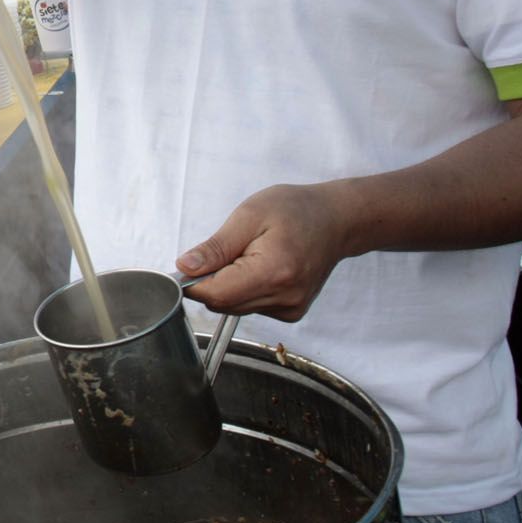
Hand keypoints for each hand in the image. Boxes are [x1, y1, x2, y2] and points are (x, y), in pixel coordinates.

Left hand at [176, 183, 355, 321]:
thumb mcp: (248, 216)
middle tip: (223, 251)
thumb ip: (215, 247)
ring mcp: (290, 308)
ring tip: (246, 255)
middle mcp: (285, 297)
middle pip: (223, 304)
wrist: (336, 220)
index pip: (216, 295)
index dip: (192, 283)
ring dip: (228, 285)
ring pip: (235, 307)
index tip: (185, 266)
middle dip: (210, 282)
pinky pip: (251, 306)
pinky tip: (259, 267)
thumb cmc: (295, 210)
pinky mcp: (291, 312)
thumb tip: (185, 267)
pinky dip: (244, 289)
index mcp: (273, 272)